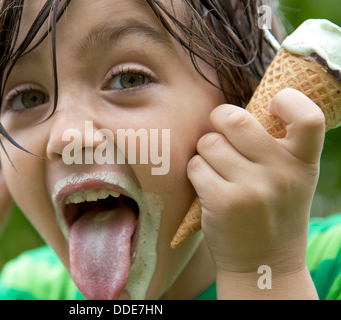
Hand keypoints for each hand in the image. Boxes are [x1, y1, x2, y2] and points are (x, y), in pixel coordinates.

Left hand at [187, 88, 324, 274]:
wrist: (265, 265)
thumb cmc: (274, 213)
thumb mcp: (292, 180)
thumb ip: (277, 148)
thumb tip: (240, 110)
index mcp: (303, 163)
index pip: (309, 117)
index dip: (288, 100)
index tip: (271, 104)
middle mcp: (281, 173)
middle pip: (236, 120)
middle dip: (220, 119)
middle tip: (221, 130)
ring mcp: (251, 189)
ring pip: (209, 143)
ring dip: (205, 151)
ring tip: (218, 170)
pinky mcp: (223, 202)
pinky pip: (195, 166)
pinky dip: (196, 172)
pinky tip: (208, 187)